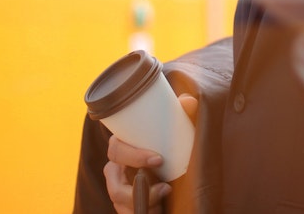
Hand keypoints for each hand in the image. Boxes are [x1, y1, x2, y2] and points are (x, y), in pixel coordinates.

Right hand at [103, 94, 197, 213]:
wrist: (171, 170)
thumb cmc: (168, 146)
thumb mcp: (177, 130)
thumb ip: (183, 114)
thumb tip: (189, 100)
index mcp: (121, 147)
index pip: (116, 149)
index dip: (133, 155)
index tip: (158, 159)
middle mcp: (116, 171)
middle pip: (114, 186)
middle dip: (138, 191)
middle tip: (165, 187)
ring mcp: (119, 191)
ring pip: (121, 204)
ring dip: (144, 204)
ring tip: (166, 197)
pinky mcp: (126, 206)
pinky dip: (143, 212)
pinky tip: (158, 208)